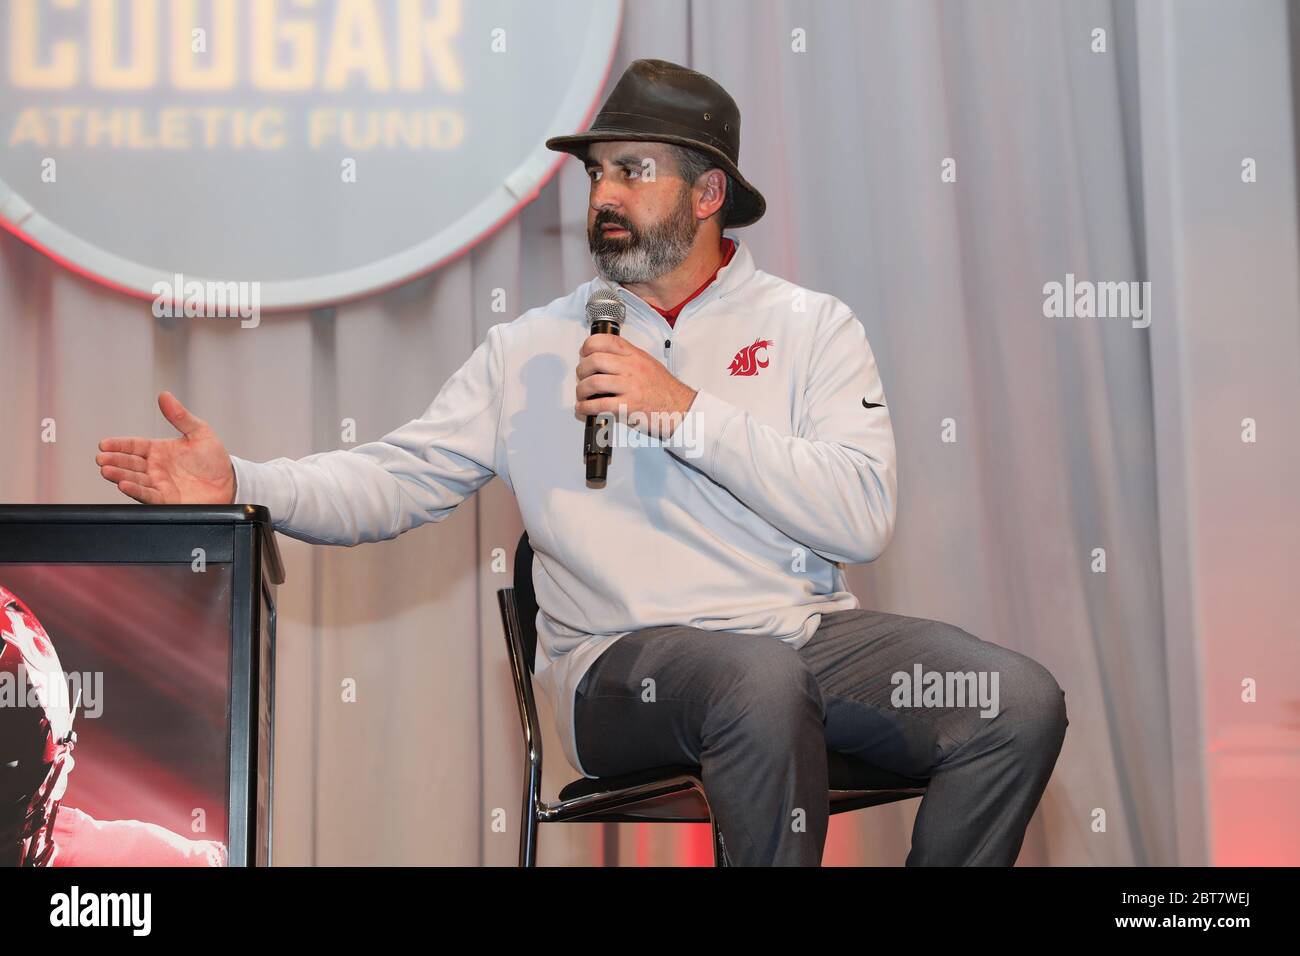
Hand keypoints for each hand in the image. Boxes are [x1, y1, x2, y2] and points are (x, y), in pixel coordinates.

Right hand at [96, 391, 235, 503]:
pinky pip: (148, 495)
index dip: (119, 445)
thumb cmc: (214, 459)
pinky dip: (136, 491)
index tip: (104, 444)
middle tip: (101, 459)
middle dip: (114, 461)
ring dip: (119, 476)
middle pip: (129, 463)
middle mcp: (155, 468)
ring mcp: (159, 484)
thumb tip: (165, 396)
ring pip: (134, 479)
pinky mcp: (167, 500)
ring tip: (107, 471)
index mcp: (159, 450)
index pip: (134, 445)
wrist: (230, 482)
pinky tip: (125, 485)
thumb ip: (180, 416)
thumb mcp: (200, 432)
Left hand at [576, 333, 697, 438]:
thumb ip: (627, 357)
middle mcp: (632, 368)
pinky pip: (599, 405)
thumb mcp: (647, 363)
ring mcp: (630, 387)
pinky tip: (583, 409)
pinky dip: (585, 408)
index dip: (588, 346)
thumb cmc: (664, 389)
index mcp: (635, 355)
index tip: (583, 354)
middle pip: (595, 360)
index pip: (605, 340)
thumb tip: (602, 356)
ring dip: (581, 390)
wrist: (680, 408)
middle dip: (581, 369)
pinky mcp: (629, 406)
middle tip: (581, 376)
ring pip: (594, 382)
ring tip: (582, 394)